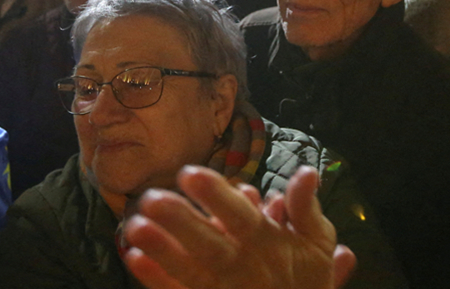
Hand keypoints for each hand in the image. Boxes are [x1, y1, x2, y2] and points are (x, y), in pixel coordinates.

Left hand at [122, 165, 355, 288]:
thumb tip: (306, 171)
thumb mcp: (316, 244)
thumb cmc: (305, 279)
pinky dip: (156, 278)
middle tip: (152, 198)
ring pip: (188, 269)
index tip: (190, 173)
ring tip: (133, 226)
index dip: (216, 197)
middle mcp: (240, 265)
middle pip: (208, 243)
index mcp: (264, 243)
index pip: (239, 217)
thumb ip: (305, 208)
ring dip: (161, 249)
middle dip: (180, 222)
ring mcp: (221, 288)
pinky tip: (134, 257)